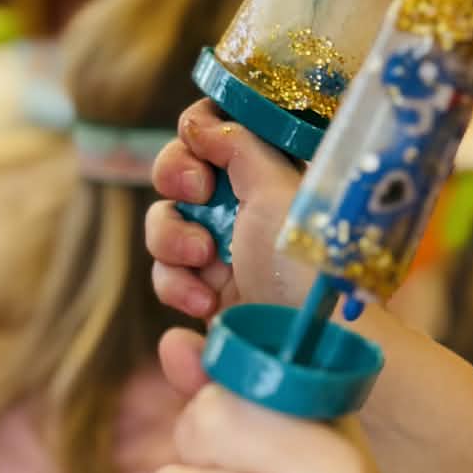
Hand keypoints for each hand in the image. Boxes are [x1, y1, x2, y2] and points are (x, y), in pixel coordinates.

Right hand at [146, 99, 307, 324]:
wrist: (307, 350)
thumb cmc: (305, 266)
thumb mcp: (279, 188)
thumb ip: (240, 144)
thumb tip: (199, 122)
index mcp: (270, 177)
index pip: (219, 134)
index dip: (198, 133)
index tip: (200, 144)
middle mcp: (247, 212)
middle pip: (179, 177)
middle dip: (175, 181)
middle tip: (194, 192)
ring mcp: (227, 257)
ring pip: (165, 231)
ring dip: (172, 243)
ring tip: (203, 263)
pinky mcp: (210, 301)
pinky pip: (169, 282)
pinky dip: (177, 292)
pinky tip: (205, 309)